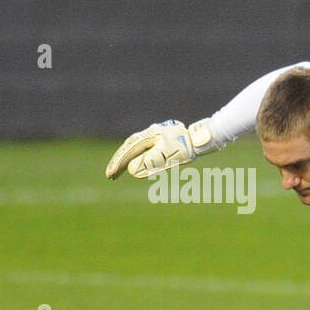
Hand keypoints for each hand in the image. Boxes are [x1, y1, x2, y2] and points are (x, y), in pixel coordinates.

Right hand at [105, 118, 219, 178]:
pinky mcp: (158, 138)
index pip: (129, 152)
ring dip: (125, 160)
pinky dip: (134, 156)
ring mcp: (153, 135)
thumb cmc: (186, 148)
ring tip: (116, 172)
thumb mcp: (167, 156)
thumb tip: (132, 170)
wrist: (199, 138)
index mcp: (148, 136)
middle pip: (128, 148)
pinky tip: (130, 163)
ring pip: (134, 148)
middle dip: (119, 162)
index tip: (110, 175)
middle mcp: (148, 133)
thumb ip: (150, 162)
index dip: (119, 164)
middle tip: (110, 176)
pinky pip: (141, 148)